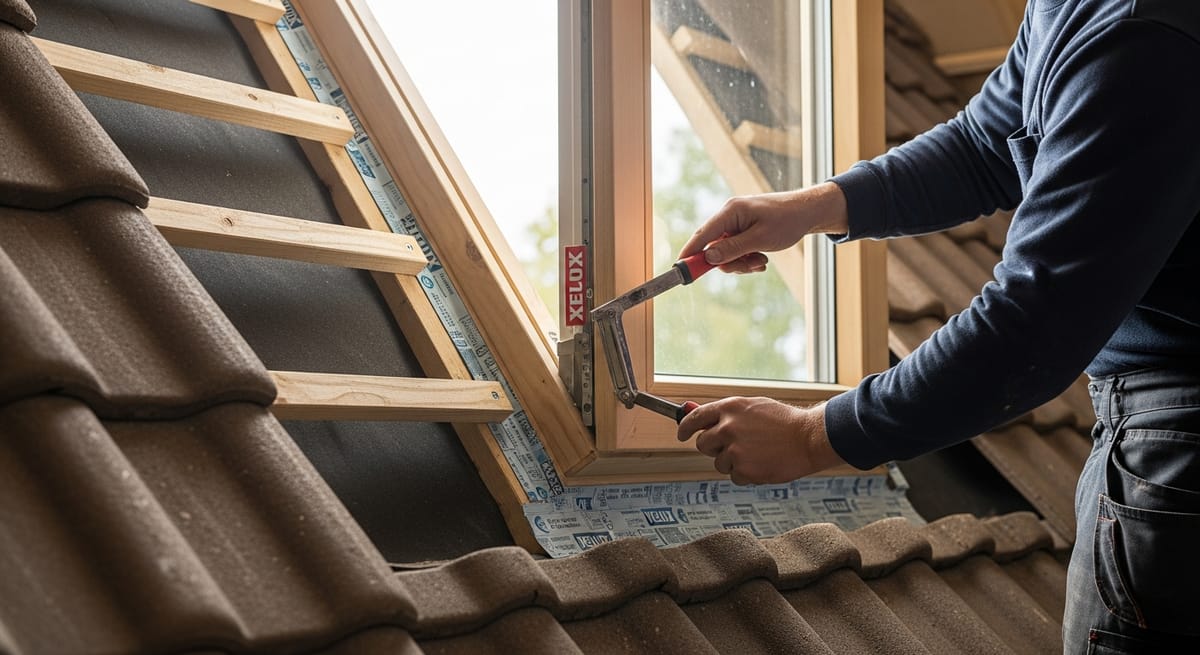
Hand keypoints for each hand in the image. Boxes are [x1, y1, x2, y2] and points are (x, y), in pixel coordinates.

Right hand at [677, 182, 849, 273]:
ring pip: (726, 253)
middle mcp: (729, 216)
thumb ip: (732, 249)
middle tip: (749, 267)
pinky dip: (747, 259)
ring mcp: (736, 224)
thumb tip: (708, 258)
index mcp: (730, 212)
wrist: (807, 212)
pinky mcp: (743, 231)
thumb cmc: (786, 221)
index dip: (690, 252)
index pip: (702, 234)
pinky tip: (761, 259)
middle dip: (730, 262)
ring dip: (742, 262)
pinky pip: (736, 251)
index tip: (680, 269)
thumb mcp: (760, 239)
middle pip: (714, 248)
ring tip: (761, 261)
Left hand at [677, 397, 847, 484]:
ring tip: (757, 453)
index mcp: (730, 408)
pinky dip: (746, 474)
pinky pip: (734, 477)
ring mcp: (735, 450)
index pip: (694, 418)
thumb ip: (726, 413)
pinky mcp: (744, 470)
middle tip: (731, 448)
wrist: (808, 438)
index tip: (681, 434)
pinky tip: (762, 463)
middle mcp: (728, 428)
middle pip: (703, 444)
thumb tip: (696, 414)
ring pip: (719, 463)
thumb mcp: (753, 406)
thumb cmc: (784, 421)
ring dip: (733, 462)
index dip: (684, 428)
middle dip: (713, 448)